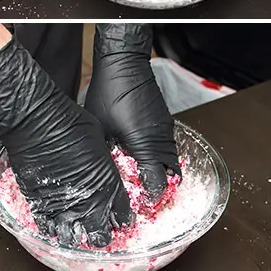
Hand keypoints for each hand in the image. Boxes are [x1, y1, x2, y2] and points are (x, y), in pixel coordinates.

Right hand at [0, 40, 131, 247]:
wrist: (38, 122)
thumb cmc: (71, 124)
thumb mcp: (101, 143)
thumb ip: (103, 163)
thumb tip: (99, 165)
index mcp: (108, 186)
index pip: (121, 215)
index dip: (120, 219)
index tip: (118, 218)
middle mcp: (88, 203)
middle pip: (99, 237)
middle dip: (99, 235)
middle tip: (96, 230)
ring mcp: (62, 207)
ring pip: (72, 239)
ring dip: (74, 235)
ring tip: (73, 230)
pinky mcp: (39, 205)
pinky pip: (46, 229)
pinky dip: (50, 229)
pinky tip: (53, 225)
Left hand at [84, 24, 179, 203]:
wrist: (123, 63)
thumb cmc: (109, 93)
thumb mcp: (99, 131)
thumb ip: (105, 156)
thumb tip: (101, 175)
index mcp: (146, 146)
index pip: (159, 183)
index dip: (152, 198)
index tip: (142, 206)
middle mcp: (161, 140)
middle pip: (171, 175)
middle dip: (160, 189)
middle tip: (144, 198)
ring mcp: (165, 130)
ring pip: (170, 161)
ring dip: (160, 173)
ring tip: (142, 181)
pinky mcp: (163, 122)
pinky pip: (167, 147)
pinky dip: (158, 158)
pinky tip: (140, 158)